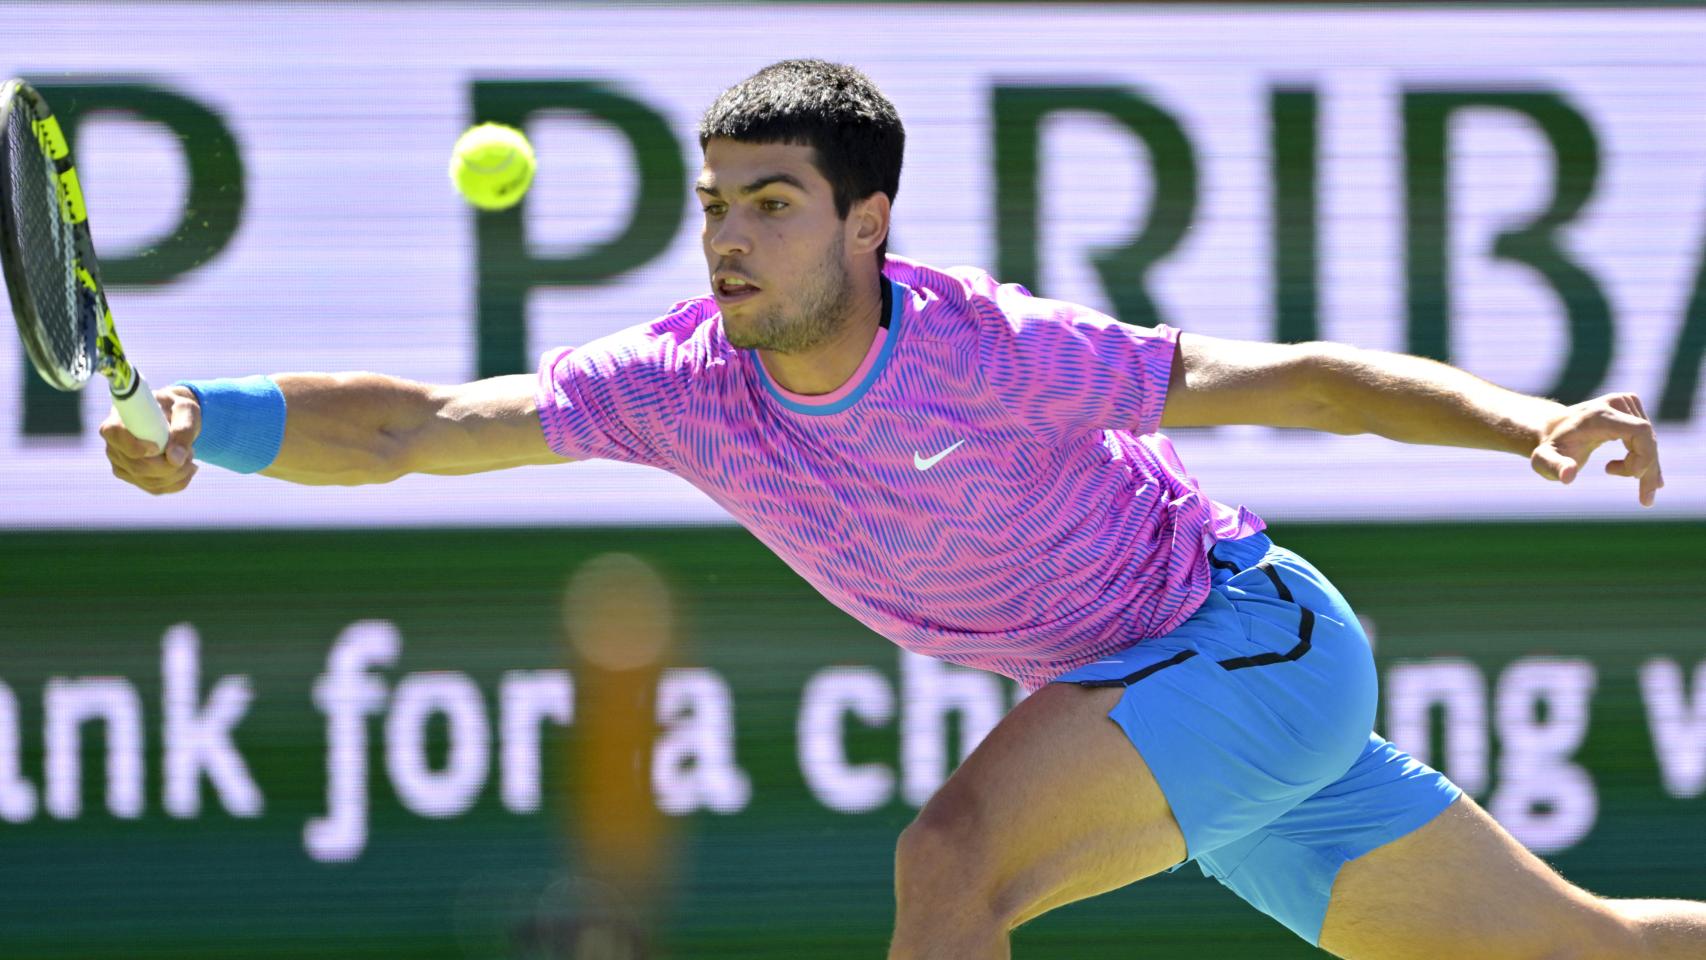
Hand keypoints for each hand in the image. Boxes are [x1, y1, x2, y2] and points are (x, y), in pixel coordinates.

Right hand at [101, 386, 202, 495]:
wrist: (173, 417)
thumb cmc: (176, 408)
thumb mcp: (186, 410)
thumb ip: (183, 429)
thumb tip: (175, 460)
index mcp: (119, 419)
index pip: (114, 434)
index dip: (135, 446)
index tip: (157, 447)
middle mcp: (114, 444)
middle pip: (137, 466)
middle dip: (170, 465)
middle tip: (190, 452)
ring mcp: (120, 463)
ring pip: (148, 481)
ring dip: (177, 473)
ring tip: (190, 455)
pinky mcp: (133, 476)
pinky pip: (155, 488)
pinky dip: (177, 482)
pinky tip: (188, 468)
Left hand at [1530, 392, 1662, 506]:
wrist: (1551, 430)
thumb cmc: (1550, 448)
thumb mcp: (1544, 460)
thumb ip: (1554, 467)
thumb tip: (1568, 476)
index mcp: (1599, 414)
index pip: (1640, 431)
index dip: (1645, 455)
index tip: (1634, 477)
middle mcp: (1616, 404)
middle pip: (1648, 438)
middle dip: (1648, 470)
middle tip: (1645, 498)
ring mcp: (1626, 404)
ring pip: (1650, 441)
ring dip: (1648, 468)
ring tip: (1643, 493)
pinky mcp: (1631, 409)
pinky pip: (1647, 438)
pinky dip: (1649, 460)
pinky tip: (1654, 481)